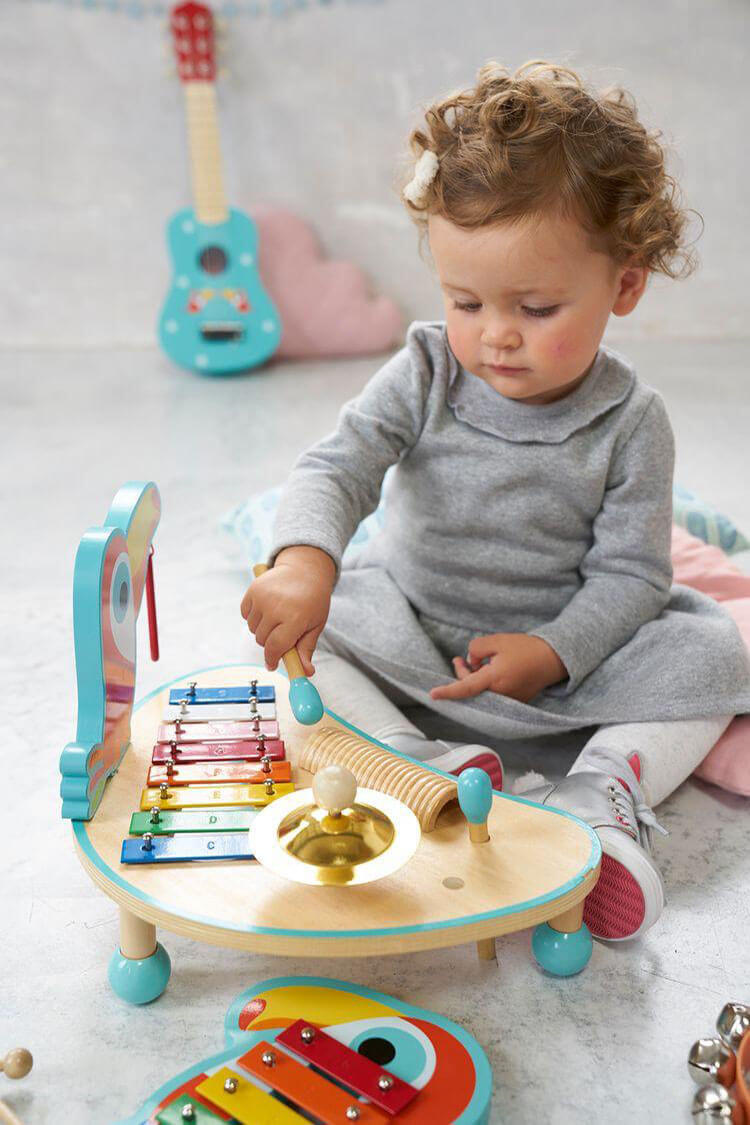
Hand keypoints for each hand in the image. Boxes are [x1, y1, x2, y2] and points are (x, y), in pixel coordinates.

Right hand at [240, 546, 335, 675]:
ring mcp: (262, 597)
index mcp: (294, 618)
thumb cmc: (313, 600)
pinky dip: (253, 616)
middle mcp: (276, 608)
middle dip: (272, 642)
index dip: (272, 659)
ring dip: (262, 629)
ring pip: (253, 629)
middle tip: (283, 632)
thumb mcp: (315, 625)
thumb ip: (306, 649)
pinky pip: (245, 615)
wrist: (305, 570)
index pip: (275, 648)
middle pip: (262, 640)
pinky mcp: (253, 590)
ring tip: (277, 617)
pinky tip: (267, 608)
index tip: (272, 665)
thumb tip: (306, 673)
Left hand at [430, 632, 566, 703]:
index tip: (432, 694)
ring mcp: (508, 700)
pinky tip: (488, 669)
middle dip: (462, 674)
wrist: (553, 660)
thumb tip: (470, 661)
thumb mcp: (497, 641)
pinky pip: (492, 694)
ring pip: (481, 691)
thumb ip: (477, 648)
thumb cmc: (526, 649)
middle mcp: (500, 694)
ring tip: (473, 662)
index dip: (448, 691)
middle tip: (458, 659)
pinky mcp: (514, 700)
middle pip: (471, 689)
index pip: (466, 687)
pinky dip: (486, 683)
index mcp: (495, 679)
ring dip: (474, 678)